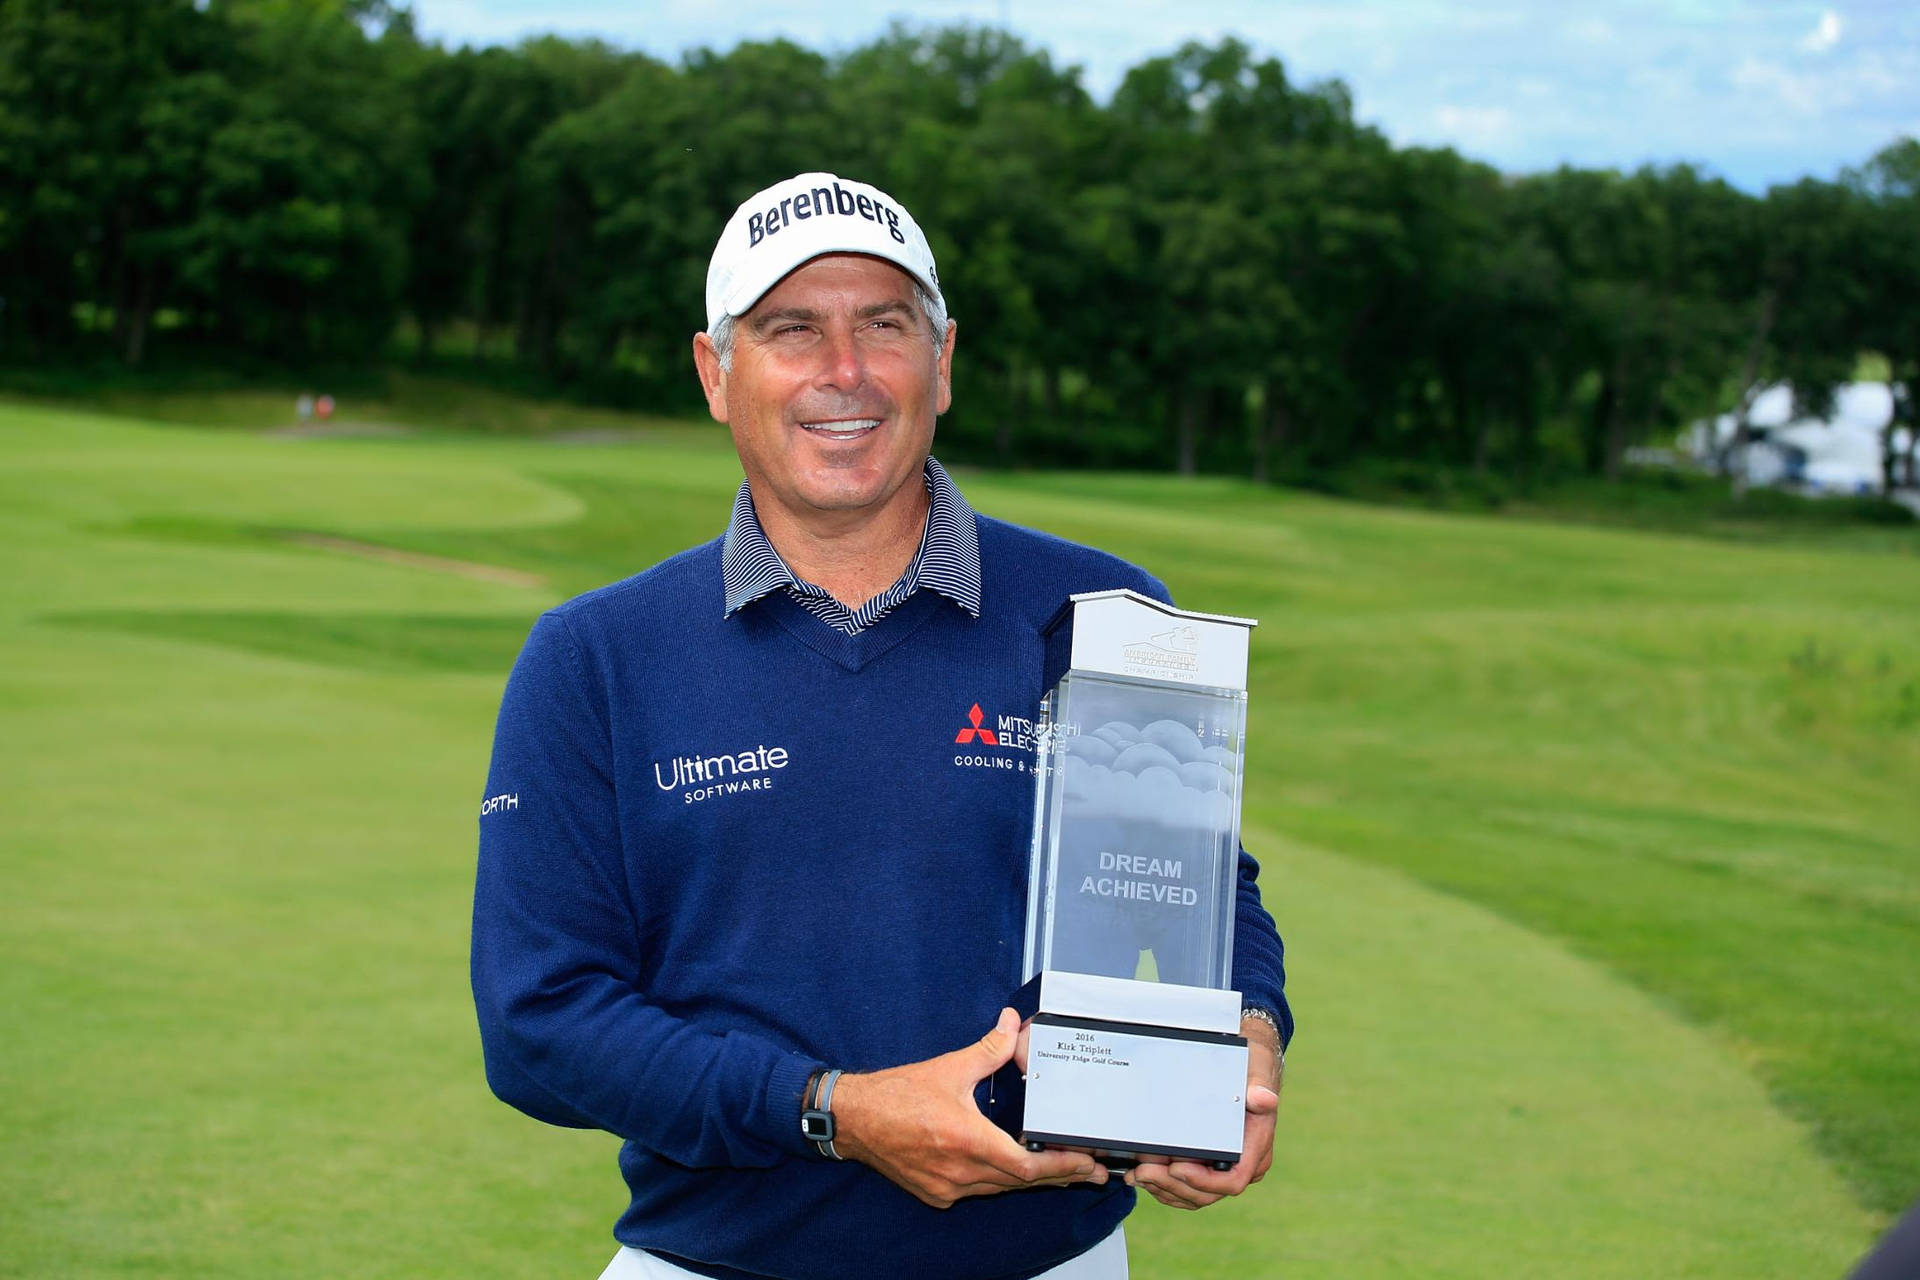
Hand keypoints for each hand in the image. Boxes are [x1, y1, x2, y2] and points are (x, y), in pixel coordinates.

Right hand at [832, 1008, 1109, 1208]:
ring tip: (1063, 1170)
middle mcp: (960, 1171)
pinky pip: (977, 1191)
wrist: (853, 1119)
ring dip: (1031, 1180)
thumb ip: (989, 1049)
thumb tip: (1013, 1024)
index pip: (1027, 1167)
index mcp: (967, 1140)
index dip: (1061, 1167)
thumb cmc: (897, 1094)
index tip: (1087, 1163)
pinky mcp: (935, 1194)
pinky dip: (999, 1181)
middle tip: (1091, 1169)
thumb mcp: (949, 1067)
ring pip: (1000, 1188)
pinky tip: (1013, 1169)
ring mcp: (947, 1188)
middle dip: (1059, 1175)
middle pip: (1021, 1183)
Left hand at [1127, 1014, 1280, 1210]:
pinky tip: (1141, 1175)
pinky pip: (1184, 1188)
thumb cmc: (1250, 1074)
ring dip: (1162, 1188)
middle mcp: (1241, 1166)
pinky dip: (1162, 1185)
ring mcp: (1222, 1169)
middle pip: (1207, 1193)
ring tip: (1137, 1173)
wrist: (1246, 1070)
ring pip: (1192, 1195)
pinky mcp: (1206, 1167)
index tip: (1177, 1168)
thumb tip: (1264, 1098)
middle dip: (1172, 1185)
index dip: (1203, 1182)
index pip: (1232, 1180)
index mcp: (1255, 1151)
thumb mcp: (1256, 1076)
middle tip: (1144, 1172)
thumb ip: (1258, 1091)